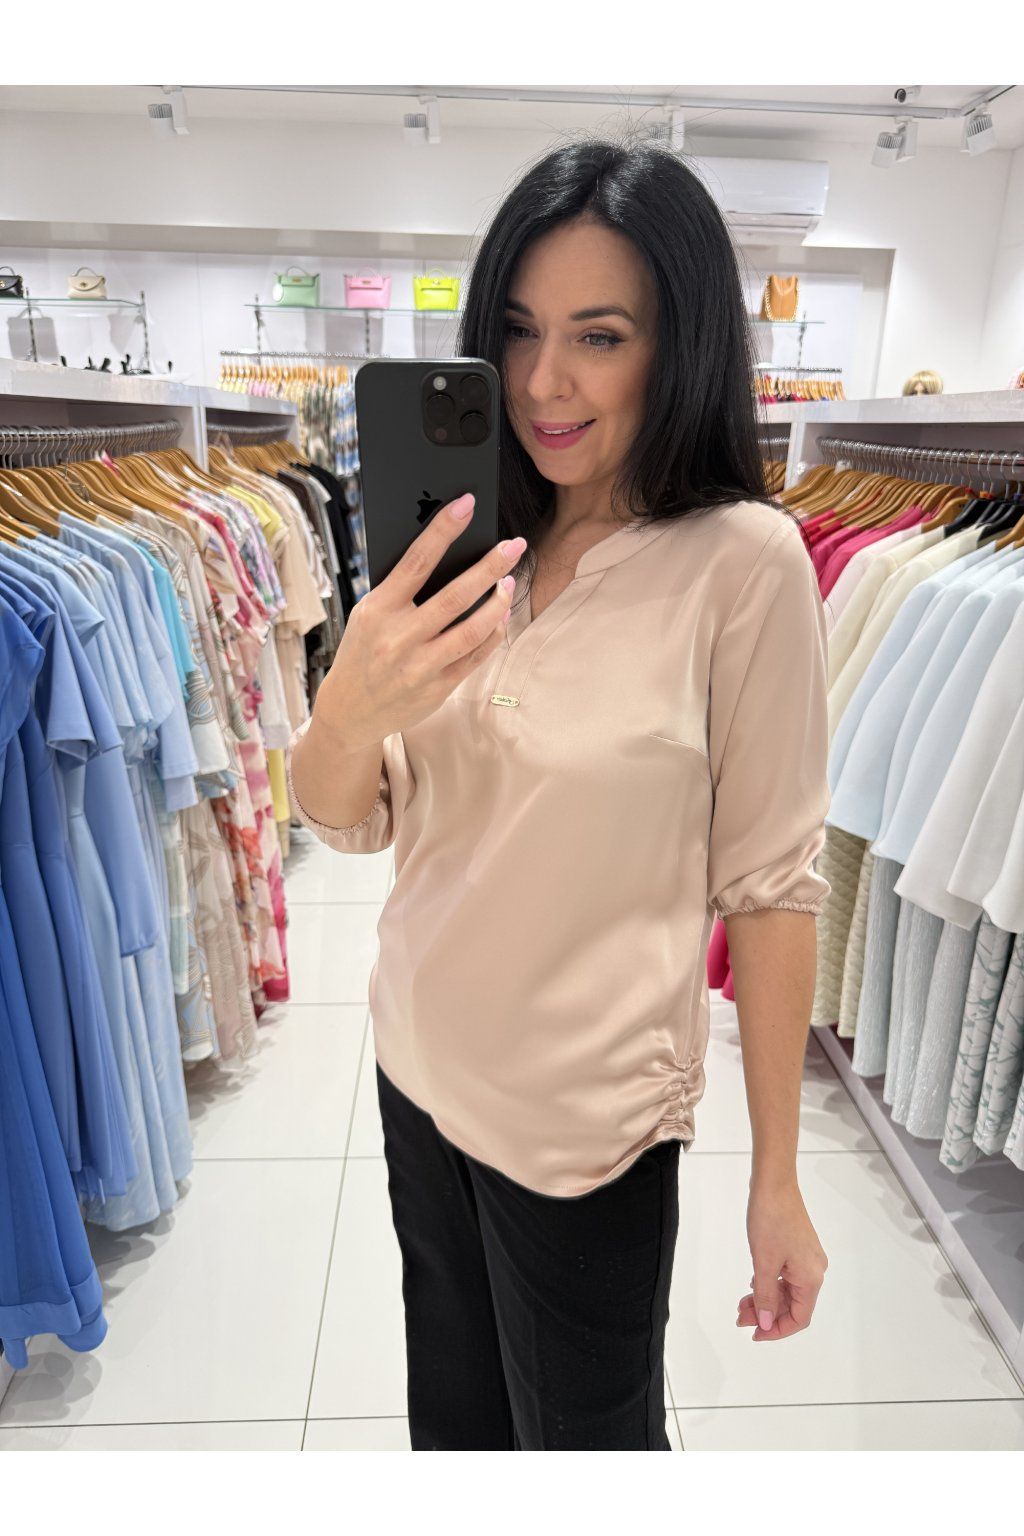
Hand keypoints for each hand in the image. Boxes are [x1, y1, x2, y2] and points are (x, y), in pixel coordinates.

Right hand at [314, 493, 527, 749]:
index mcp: (378, 609)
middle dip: (491, 565)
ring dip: (498, 602)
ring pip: (473, 629)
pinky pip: (476, 655)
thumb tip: (442, 553)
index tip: (467, 503)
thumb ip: (399, 590)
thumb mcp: (368, 615)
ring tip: (509, 581)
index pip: (416, 560)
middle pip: (456, 595)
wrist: (349, 712)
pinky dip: (493, 631)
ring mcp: (420, 666)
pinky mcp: (438, 688)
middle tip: (514, 545)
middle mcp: (399, 637)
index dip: (443, 529)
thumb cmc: (362, 652)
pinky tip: (500, 615)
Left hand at [736, 1181, 827, 1341]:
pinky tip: (752, 1285)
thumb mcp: (764, 1263)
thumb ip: (766, 1296)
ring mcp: (806, 1258)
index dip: (778, 1330)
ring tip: (742, 1304)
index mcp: (811, 1278)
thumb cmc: (770, 1220)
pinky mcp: (798, 1248)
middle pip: (793, 1305)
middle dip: (767, 1314)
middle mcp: (814, 1270)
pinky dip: (769, 1284)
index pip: (800, 1318)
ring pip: (787, 1291)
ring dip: (766, 1299)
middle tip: (740, 1316)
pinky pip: (785, 1276)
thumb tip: (767, 1324)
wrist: (774, 1184)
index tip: (755, 1334)